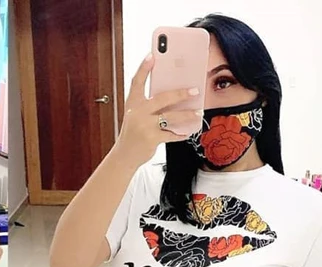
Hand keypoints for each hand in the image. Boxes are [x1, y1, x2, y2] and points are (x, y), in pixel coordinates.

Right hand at [114, 53, 203, 167]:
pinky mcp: (151, 139)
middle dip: (181, 93)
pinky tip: (188, 131)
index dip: (143, 68)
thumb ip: (150, 104)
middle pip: (162, 98)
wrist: (124, 155)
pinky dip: (181, 134)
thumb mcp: (137, 115)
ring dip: (187, 114)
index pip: (137, 82)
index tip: (152, 55)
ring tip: (198, 112)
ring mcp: (144, 126)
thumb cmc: (134, 132)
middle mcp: (137, 112)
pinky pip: (171, 134)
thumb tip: (175, 96)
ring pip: (171, 117)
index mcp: (132, 103)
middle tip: (195, 90)